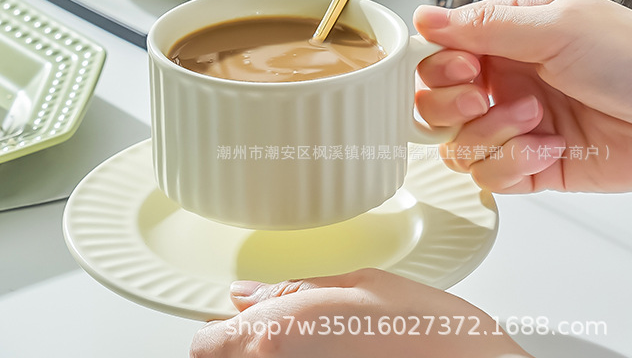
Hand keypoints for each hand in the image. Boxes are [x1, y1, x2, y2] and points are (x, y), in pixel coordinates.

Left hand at [190, 269, 529, 356]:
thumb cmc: (429, 332)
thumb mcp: (357, 284)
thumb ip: (292, 291)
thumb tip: (246, 295)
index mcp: (277, 334)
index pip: (206, 346)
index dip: (217, 333)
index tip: (232, 325)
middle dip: (242, 349)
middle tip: (283, 336)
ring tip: (316, 347)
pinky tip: (333, 357)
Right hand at [413, 0, 631, 192]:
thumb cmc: (631, 57)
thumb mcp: (555, 26)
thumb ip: (483, 25)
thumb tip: (422, 17)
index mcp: (503, 36)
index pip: (437, 53)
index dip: (438, 67)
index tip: (466, 68)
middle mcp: (501, 79)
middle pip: (434, 102)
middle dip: (452, 105)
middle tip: (483, 99)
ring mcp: (513, 124)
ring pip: (455, 143)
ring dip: (490, 135)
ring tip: (535, 119)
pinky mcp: (530, 164)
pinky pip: (489, 175)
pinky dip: (513, 165)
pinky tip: (549, 148)